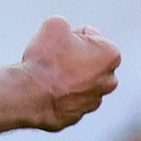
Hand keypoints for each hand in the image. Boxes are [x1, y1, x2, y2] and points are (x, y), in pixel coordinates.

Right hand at [19, 16, 120, 131]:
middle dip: (75, 57)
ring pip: (80, 82)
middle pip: (90, 60)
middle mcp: (108, 80)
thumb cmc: (46, 59)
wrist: (30, 93)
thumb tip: (64, 33)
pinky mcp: (77, 116)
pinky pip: (68, 99)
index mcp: (110, 55)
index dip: (72, 35)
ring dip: (68, 76)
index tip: (60, 43)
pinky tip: (45, 89)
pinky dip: (59, 94)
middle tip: (54, 56)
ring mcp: (93, 101)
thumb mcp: (55, 24)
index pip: (91, 35)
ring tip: (48, 74)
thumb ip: (67, 25)